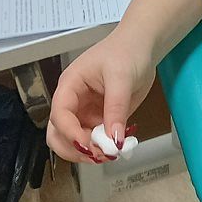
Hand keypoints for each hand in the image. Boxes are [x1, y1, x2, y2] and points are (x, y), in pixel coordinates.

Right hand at [46, 25, 155, 164]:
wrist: (142, 46)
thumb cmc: (127, 52)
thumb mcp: (122, 77)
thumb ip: (116, 108)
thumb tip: (114, 140)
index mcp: (70, 85)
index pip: (59, 114)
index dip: (70, 134)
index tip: (89, 145)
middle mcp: (73, 102)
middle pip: (58, 134)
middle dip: (74, 149)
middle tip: (99, 155)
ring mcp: (85, 112)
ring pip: (74, 142)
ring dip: (88, 152)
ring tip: (111, 152)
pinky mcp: (99, 119)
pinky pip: (94, 140)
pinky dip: (102, 148)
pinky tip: (117, 146)